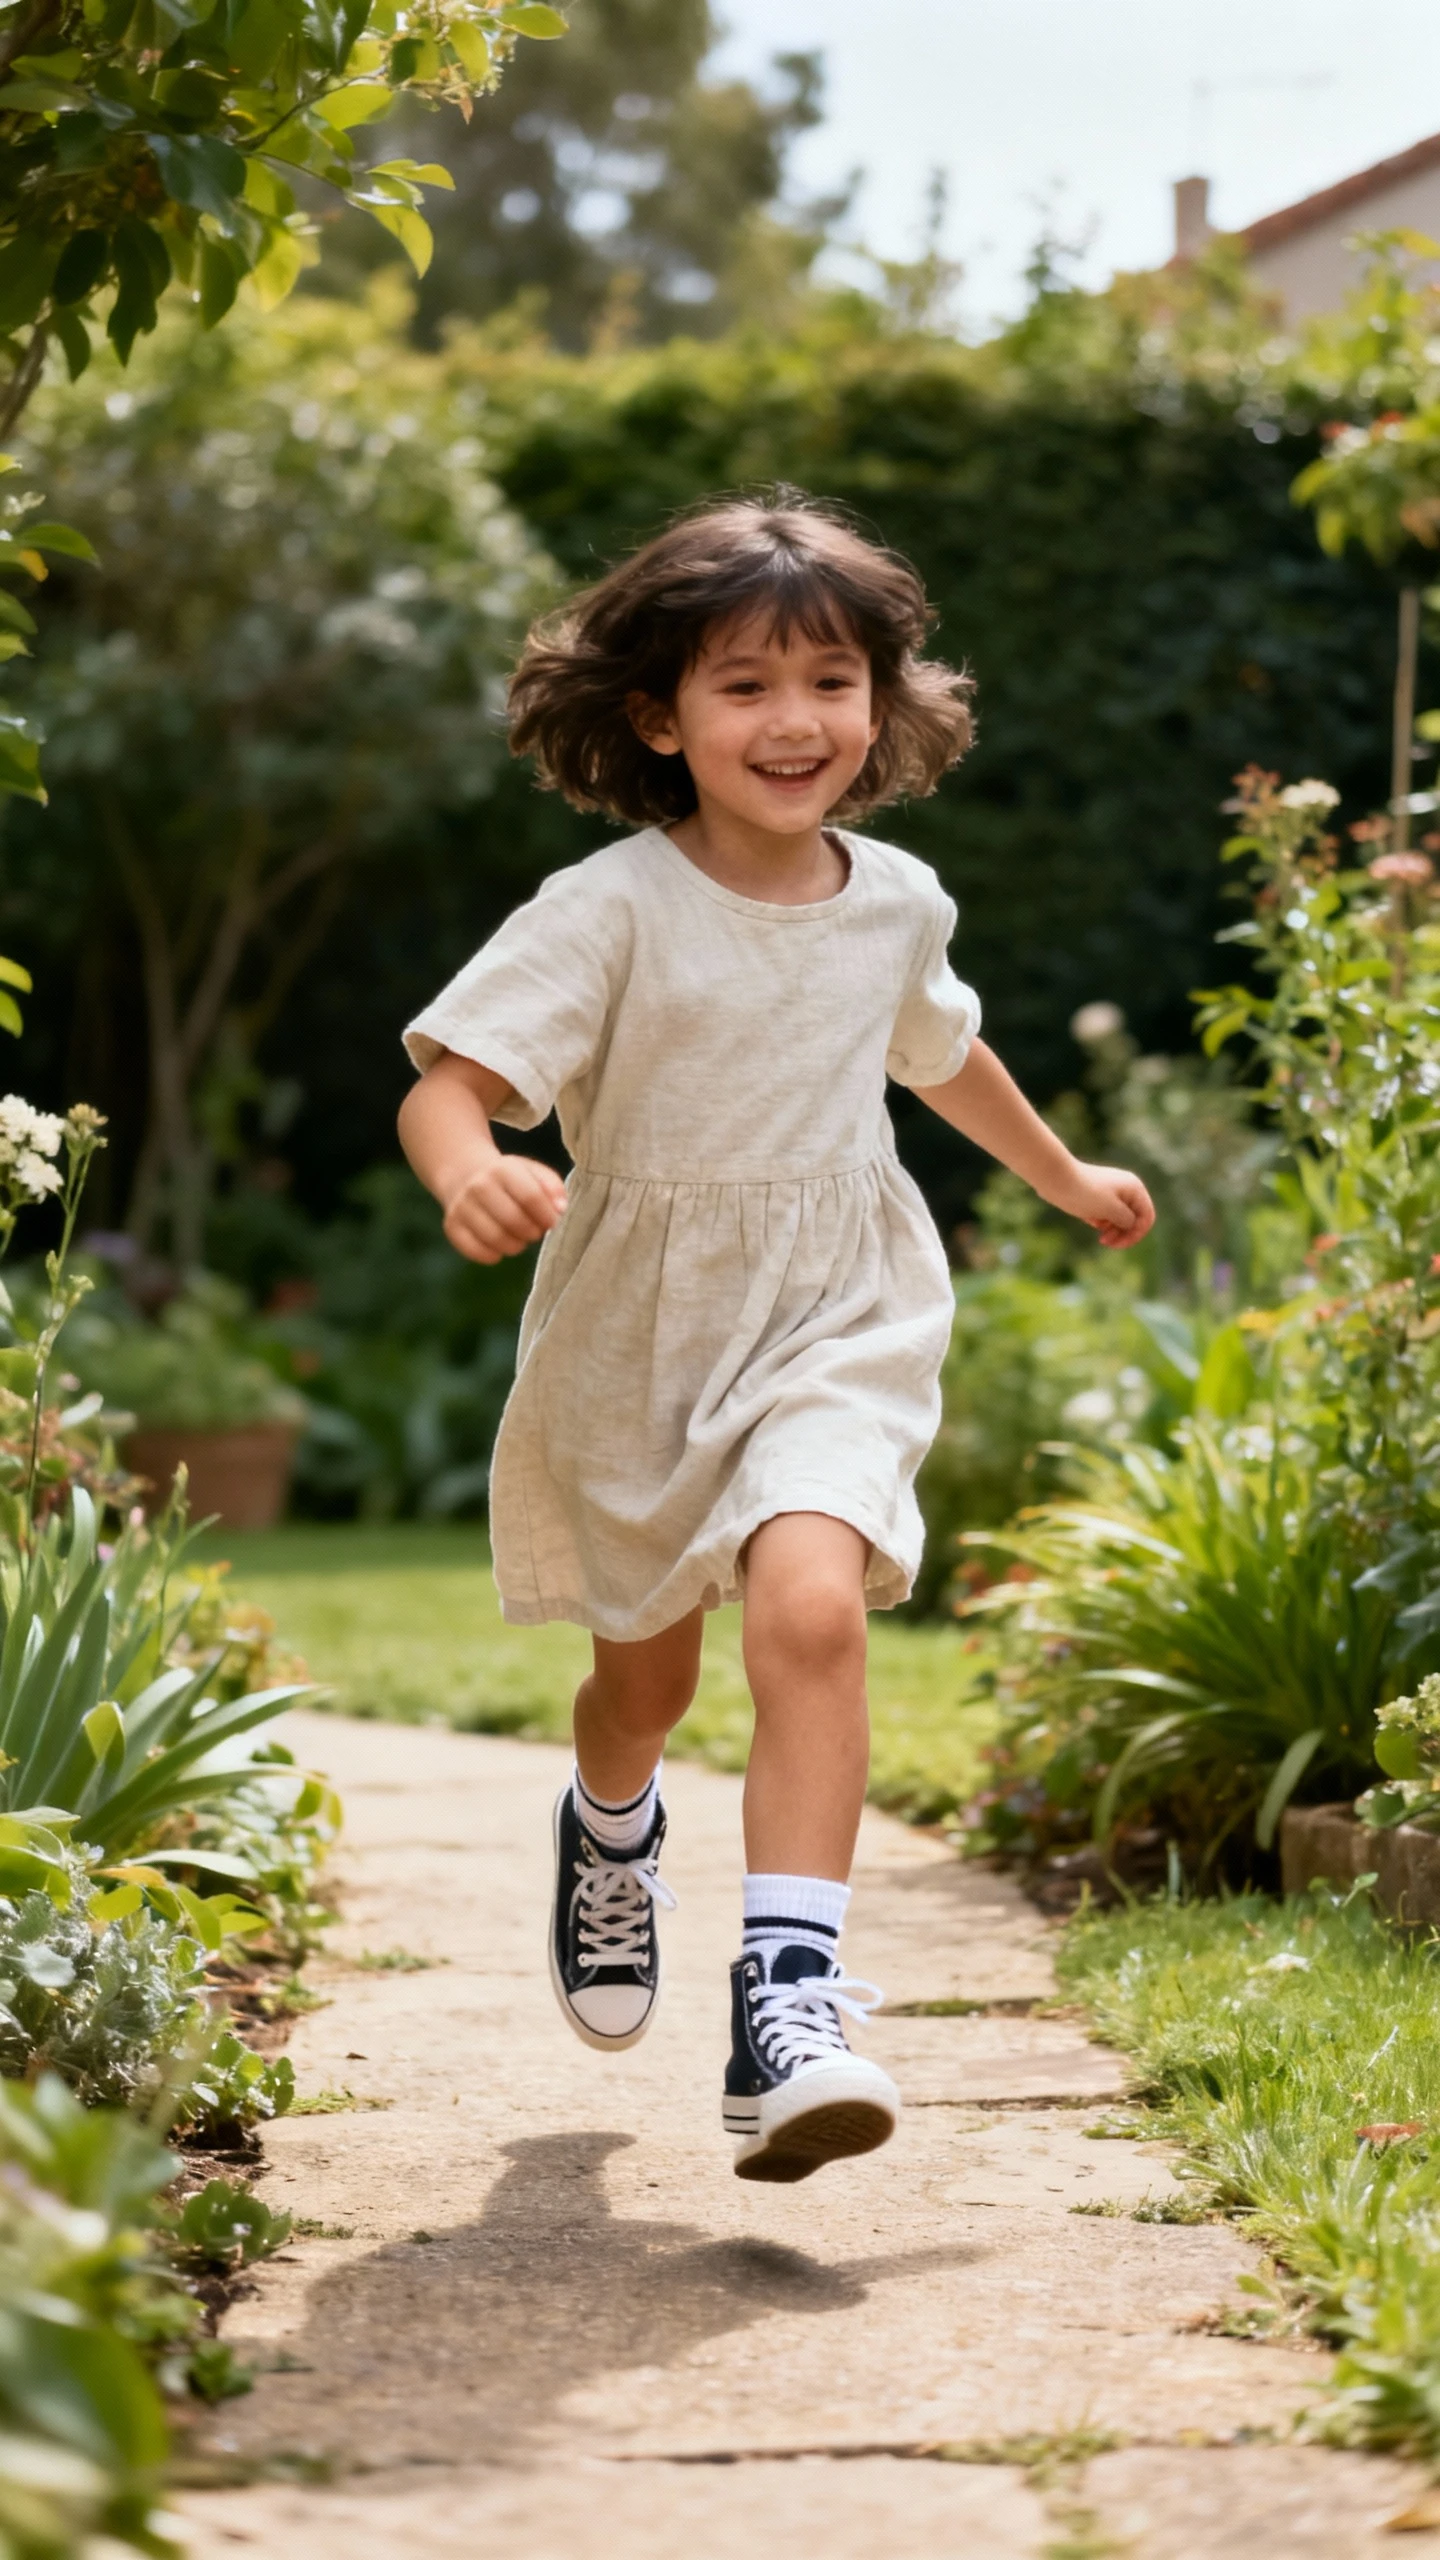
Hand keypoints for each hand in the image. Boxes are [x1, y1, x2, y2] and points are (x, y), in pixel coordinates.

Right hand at [442, 1153, 566, 1264]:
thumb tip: (560, 1209)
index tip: (551, 1222)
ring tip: (519, 1238)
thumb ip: (552, 1187)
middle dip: (532, 1232)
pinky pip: (477, 1252)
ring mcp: (461, 1207)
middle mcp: (478, 1186)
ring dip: (515, 1245)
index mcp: (502, 1169)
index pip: (530, 1196)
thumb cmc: (510, 1180)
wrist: (466, 1176)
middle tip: (534, 1232)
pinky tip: (500, 1245)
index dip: (546, 1215)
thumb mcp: (533, 1173)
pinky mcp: (451, 1227)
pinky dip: (494, 1255)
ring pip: (496, 1239)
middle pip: (513, 1220)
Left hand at [1049, 1161, 1155, 1250]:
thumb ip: (1127, 1220)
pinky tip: (1091, 1222)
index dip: (1137, 1234)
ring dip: (1113, 1231)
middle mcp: (1126, 1189)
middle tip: (1106, 1243)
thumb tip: (1132, 1224)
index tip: (1119, 1244)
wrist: (1056, 1179)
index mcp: (1134, 1188)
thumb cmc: (1085, 1193)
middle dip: (1123, 1234)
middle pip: (1134, 1219)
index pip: (1146, 1217)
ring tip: (1100, 1238)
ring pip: (1120, 1219)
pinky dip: (1102, 1223)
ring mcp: (1112, 1193)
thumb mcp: (1111, 1210)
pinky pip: (1107, 1215)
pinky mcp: (1097, 1197)